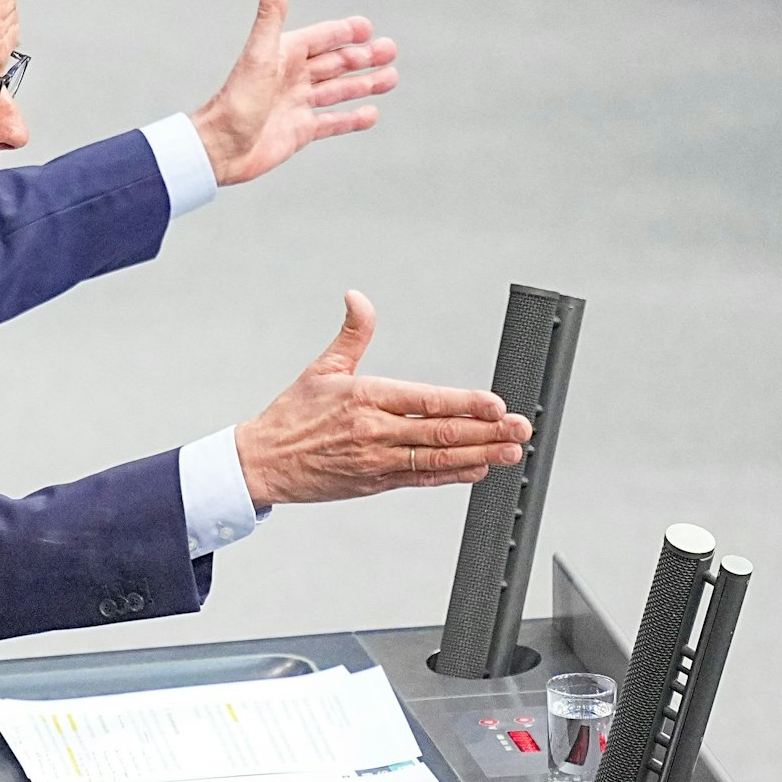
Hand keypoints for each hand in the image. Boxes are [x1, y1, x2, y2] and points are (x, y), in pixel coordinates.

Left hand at [189, 0, 398, 186]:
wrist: (220, 149)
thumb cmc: (236, 101)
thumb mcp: (259, 55)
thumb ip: (270, 16)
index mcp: (284, 56)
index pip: (321, 38)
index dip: (344, 32)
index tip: (368, 28)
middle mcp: (292, 78)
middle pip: (335, 63)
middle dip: (363, 57)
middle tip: (390, 51)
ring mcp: (297, 105)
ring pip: (338, 91)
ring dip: (364, 84)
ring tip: (391, 78)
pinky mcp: (300, 131)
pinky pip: (332, 123)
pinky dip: (352, 118)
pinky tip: (371, 113)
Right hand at [235, 292, 531, 509]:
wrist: (262, 462)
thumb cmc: (291, 416)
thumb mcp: (322, 368)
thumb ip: (352, 333)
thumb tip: (358, 298)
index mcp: (365, 397)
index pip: (425, 400)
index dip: (465, 403)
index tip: (495, 403)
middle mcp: (374, 431)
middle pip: (441, 432)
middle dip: (486, 431)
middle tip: (519, 428)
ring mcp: (377, 460)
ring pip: (438, 459)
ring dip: (479, 455)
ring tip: (510, 451)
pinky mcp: (375, 483)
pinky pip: (422, 478)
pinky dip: (452, 475)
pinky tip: (478, 468)